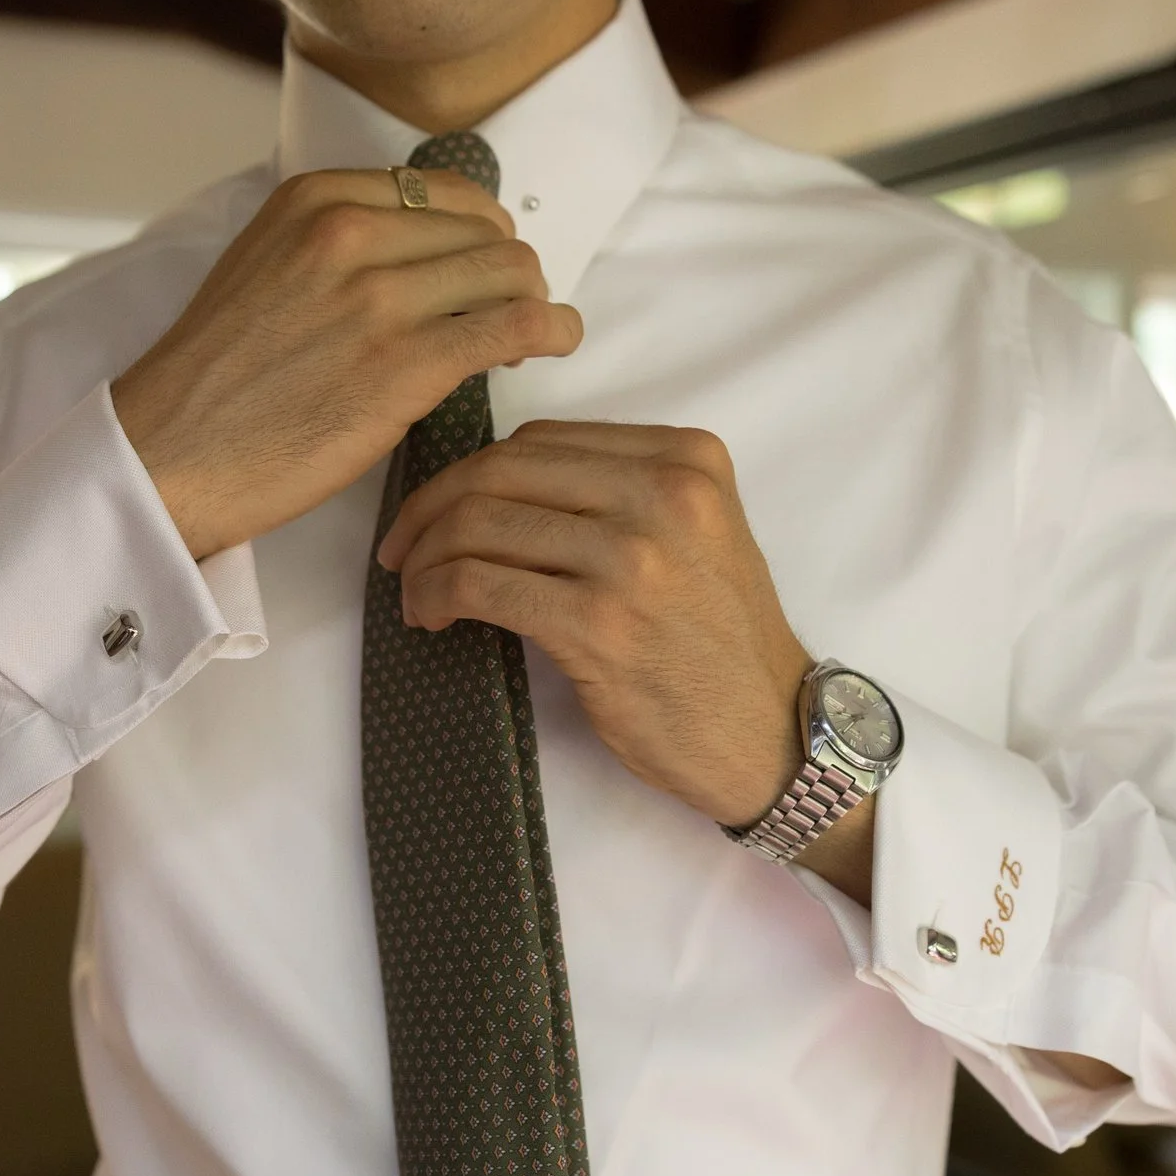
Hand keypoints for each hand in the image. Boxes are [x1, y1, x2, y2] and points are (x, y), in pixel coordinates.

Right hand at [113, 169, 583, 560]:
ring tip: (532, 334)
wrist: (169, 454)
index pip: (439, 191)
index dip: (477, 229)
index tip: (482, 264)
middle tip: (508, 310)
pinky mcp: (406, 364)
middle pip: (484, 231)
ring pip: (510, 272)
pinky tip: (556, 344)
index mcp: (312, 200)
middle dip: (509, 271)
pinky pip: (514, 326)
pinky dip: (552, 331)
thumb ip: (335, 245)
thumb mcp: (264, 268)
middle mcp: (347, 234)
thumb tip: (423, 252)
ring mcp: (378, 298)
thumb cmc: (217, 380)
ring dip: (535, 301)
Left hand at [376, 420, 812, 828]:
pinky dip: (436, 595)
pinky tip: (430, 616)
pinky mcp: (599, 624)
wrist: (771, 735)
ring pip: (481, 523)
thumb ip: (622, 493)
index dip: (472, 471)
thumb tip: (499, 487)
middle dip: (431, 506)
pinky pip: (480, 584)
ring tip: (416, 590)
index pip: (542, 440)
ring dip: (426, 557)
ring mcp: (632, 558)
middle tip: (403, 548)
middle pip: (503, 472)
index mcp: (687, 459)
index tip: (438, 508)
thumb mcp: (699, 535)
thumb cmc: (721, 645)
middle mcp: (664, 495)